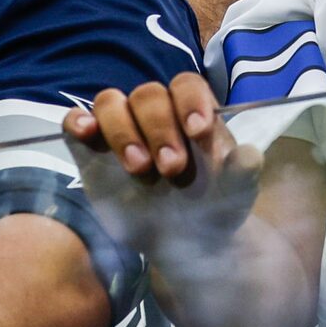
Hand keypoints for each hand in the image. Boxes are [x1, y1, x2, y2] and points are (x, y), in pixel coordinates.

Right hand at [64, 74, 266, 259]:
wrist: (186, 241)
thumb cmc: (214, 206)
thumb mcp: (235, 195)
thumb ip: (242, 173)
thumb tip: (250, 154)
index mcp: (192, 114)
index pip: (186, 85)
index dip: (190, 101)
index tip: (198, 131)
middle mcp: (155, 115)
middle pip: (148, 95)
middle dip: (159, 129)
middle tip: (171, 169)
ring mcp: (121, 130)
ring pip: (111, 102)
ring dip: (121, 129)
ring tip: (138, 167)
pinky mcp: (91, 151)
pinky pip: (75, 121)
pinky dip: (77, 121)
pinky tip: (85, 132)